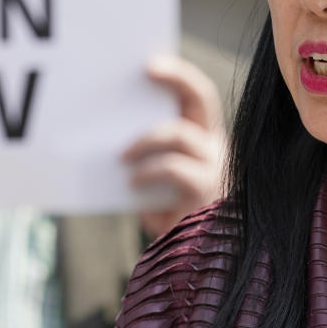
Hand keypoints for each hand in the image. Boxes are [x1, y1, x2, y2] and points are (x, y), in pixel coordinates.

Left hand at [122, 55, 226, 237]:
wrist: (190, 264)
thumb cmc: (166, 218)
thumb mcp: (154, 182)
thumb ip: (146, 156)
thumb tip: (112, 131)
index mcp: (202, 139)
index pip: (197, 94)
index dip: (178, 74)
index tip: (149, 63)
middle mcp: (214, 147)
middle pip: (201, 98)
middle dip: (175, 77)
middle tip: (145, 70)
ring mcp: (212, 168)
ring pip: (178, 134)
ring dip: (144, 139)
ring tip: (120, 155)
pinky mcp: (203, 192)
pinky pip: (174, 169)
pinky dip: (148, 172)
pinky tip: (131, 184)